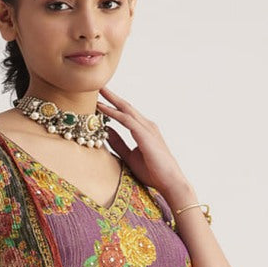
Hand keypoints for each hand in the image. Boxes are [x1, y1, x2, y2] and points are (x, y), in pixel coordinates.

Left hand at [96, 86, 194, 203]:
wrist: (169, 181)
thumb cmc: (152, 171)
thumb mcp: (129, 155)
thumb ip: (118, 143)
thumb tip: (105, 132)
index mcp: (143, 129)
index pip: (125, 113)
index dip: (113, 104)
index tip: (99, 98)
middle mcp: (146, 125)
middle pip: (125, 106)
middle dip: (112, 96)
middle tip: (98, 85)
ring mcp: (147, 128)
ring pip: (126, 110)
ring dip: (111, 101)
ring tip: (98, 92)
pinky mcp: (145, 135)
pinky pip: (127, 120)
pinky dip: (114, 113)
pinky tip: (103, 109)